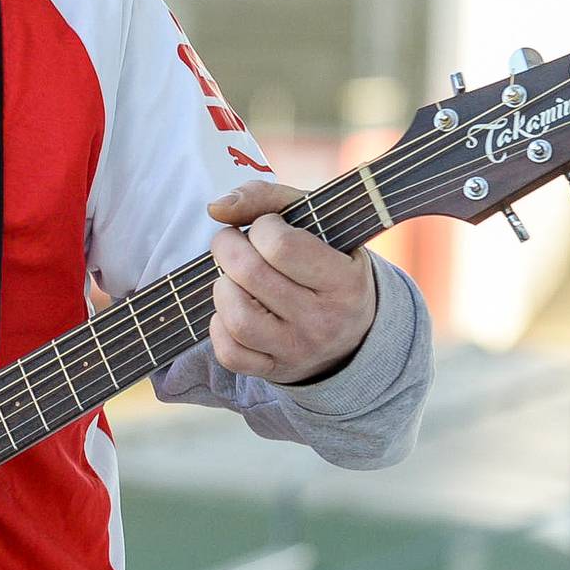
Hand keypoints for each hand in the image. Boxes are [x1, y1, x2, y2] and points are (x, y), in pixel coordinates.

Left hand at [204, 181, 377, 384]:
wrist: (353, 332)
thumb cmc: (326, 262)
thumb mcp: (318, 223)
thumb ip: (268, 199)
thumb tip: (216, 208)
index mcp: (344, 281)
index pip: (282, 246)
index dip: (262, 226)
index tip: (267, 227)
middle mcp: (324, 321)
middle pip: (251, 276)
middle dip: (228, 247)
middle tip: (231, 242)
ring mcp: (298, 350)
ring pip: (237, 318)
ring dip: (222, 288)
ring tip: (232, 277)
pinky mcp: (275, 370)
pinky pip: (229, 352)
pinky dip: (219, 327)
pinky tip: (234, 308)